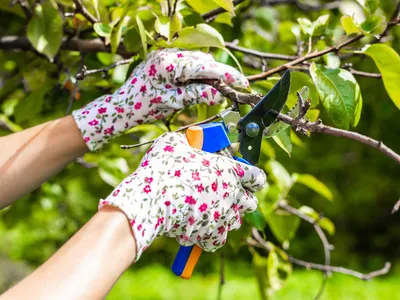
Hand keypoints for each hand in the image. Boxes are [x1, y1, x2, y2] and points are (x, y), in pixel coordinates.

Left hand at [72, 48, 248, 150]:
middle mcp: (168, 54)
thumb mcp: (171, 103)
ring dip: (208, 75)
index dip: (226, 74)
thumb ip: (196, 95)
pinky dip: (197, 74)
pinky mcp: (165, 60)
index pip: (205, 66)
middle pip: (203, 61)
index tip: (242, 82)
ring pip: (197, 61)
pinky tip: (198, 87)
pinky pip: (188, 64)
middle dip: (218, 75)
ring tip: (212, 92)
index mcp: (169, 63)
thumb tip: (220, 92)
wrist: (119, 107)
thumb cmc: (142, 107)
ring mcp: (166, 55)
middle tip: (228, 92)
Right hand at [99, 132, 265, 260]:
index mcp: (230, 170)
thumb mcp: (174, 143)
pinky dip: (208, 237)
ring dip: (224, 218)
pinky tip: (195, 230)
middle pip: (250, 203)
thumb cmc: (163, 166)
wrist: (153, 198)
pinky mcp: (211, 234)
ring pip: (234, 222)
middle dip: (241, 200)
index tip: (245, 178)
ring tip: (207, 212)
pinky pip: (216, 240)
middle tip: (225, 196)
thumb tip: (189, 140)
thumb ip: (188, 142)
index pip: (257, 177)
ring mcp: (224, 216)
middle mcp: (232, 194)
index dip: (253, 178)